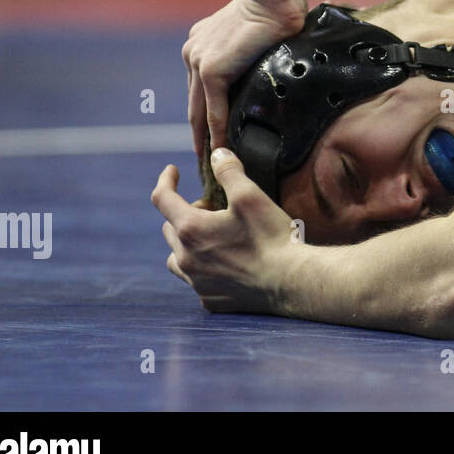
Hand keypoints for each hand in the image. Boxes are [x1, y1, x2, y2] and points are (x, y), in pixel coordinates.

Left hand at [153, 149, 300, 313]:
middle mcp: (186, 258)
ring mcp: (197, 282)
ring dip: (187, 244)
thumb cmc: (271, 237)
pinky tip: (225, 264)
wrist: (290, 281)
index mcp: (190, 229)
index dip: (166, 180)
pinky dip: (203, 268)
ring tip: (211, 238)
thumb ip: (229, 171)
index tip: (172, 170)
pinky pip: (196, 281)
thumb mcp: (251, 196)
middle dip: (185, 214)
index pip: (162, 199)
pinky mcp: (210, 299)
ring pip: (176, 258)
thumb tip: (217, 154)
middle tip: (214, 209)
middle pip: (169, 229)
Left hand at [183, 0, 305, 162]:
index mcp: (200, 44)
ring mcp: (198, 62)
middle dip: (198, 132)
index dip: (204, 111)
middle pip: (194, 103)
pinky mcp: (211, 71)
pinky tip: (224, 150)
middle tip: (204, 158)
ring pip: (200, 111)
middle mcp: (193, 53)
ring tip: (212, 162)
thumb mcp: (250, 33)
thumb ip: (245, 54)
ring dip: (205, 139)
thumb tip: (262, 68)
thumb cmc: (272, 7)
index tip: (210, 132)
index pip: (200, 87)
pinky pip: (214, 111)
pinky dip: (218, 133)